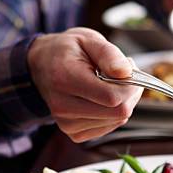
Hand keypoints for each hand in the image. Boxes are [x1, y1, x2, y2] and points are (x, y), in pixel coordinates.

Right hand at [28, 27, 141, 142]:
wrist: (42, 66)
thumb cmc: (67, 51)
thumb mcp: (88, 39)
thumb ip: (109, 54)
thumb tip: (126, 72)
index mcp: (65, 79)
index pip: (112, 97)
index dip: (130, 85)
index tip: (129, 70)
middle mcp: (63, 107)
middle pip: (118, 112)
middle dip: (130, 94)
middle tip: (124, 77)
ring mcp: (67, 124)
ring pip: (116, 121)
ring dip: (122, 103)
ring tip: (110, 85)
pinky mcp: (74, 133)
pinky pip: (109, 128)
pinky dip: (113, 114)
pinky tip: (103, 99)